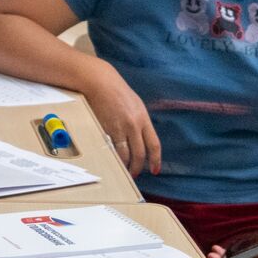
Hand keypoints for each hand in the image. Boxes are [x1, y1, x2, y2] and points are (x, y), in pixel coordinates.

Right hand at [82, 61, 160, 175]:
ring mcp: (119, 128)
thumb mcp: (136, 105)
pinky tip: (113, 160)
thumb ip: (140, 122)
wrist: (101, 83)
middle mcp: (134, 125)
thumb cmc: (117, 92)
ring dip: (125, 165)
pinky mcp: (106, 129)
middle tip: (135, 174)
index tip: (155, 170)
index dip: (156, 160)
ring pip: (125, 154)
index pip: (154, 144)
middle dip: (138, 167)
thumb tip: (142, 138)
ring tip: (123, 170)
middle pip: (140, 153)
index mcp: (143, 119)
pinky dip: (113, 157)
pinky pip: (112, 148)